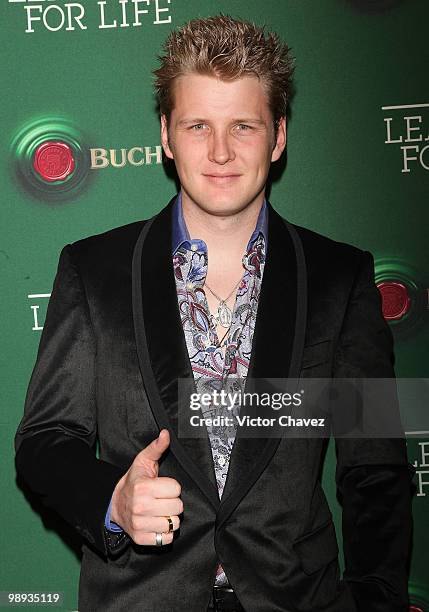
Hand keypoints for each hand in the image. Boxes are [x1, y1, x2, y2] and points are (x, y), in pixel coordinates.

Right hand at [110, 429, 181, 544]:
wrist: (114, 505)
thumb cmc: (133, 482)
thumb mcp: (143, 462)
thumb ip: (156, 448)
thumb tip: (166, 434)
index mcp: (143, 488)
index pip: (176, 489)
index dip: (172, 487)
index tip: (162, 487)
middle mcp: (140, 507)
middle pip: (178, 507)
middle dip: (172, 502)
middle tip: (161, 499)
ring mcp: (140, 524)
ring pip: (174, 523)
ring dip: (170, 517)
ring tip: (160, 510)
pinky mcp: (141, 539)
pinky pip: (168, 538)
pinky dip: (165, 532)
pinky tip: (156, 522)